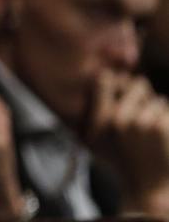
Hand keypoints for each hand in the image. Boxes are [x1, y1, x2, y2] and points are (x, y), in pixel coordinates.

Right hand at [85, 69, 168, 216]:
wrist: (148, 188)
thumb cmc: (125, 160)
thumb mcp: (100, 136)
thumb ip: (101, 105)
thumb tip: (108, 73)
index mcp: (101, 118)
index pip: (106, 77)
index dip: (118, 80)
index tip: (122, 90)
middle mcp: (118, 116)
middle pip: (139, 85)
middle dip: (145, 99)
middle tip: (142, 123)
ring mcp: (141, 120)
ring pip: (159, 100)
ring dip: (159, 113)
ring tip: (153, 137)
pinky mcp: (161, 126)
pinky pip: (168, 111)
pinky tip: (163, 140)